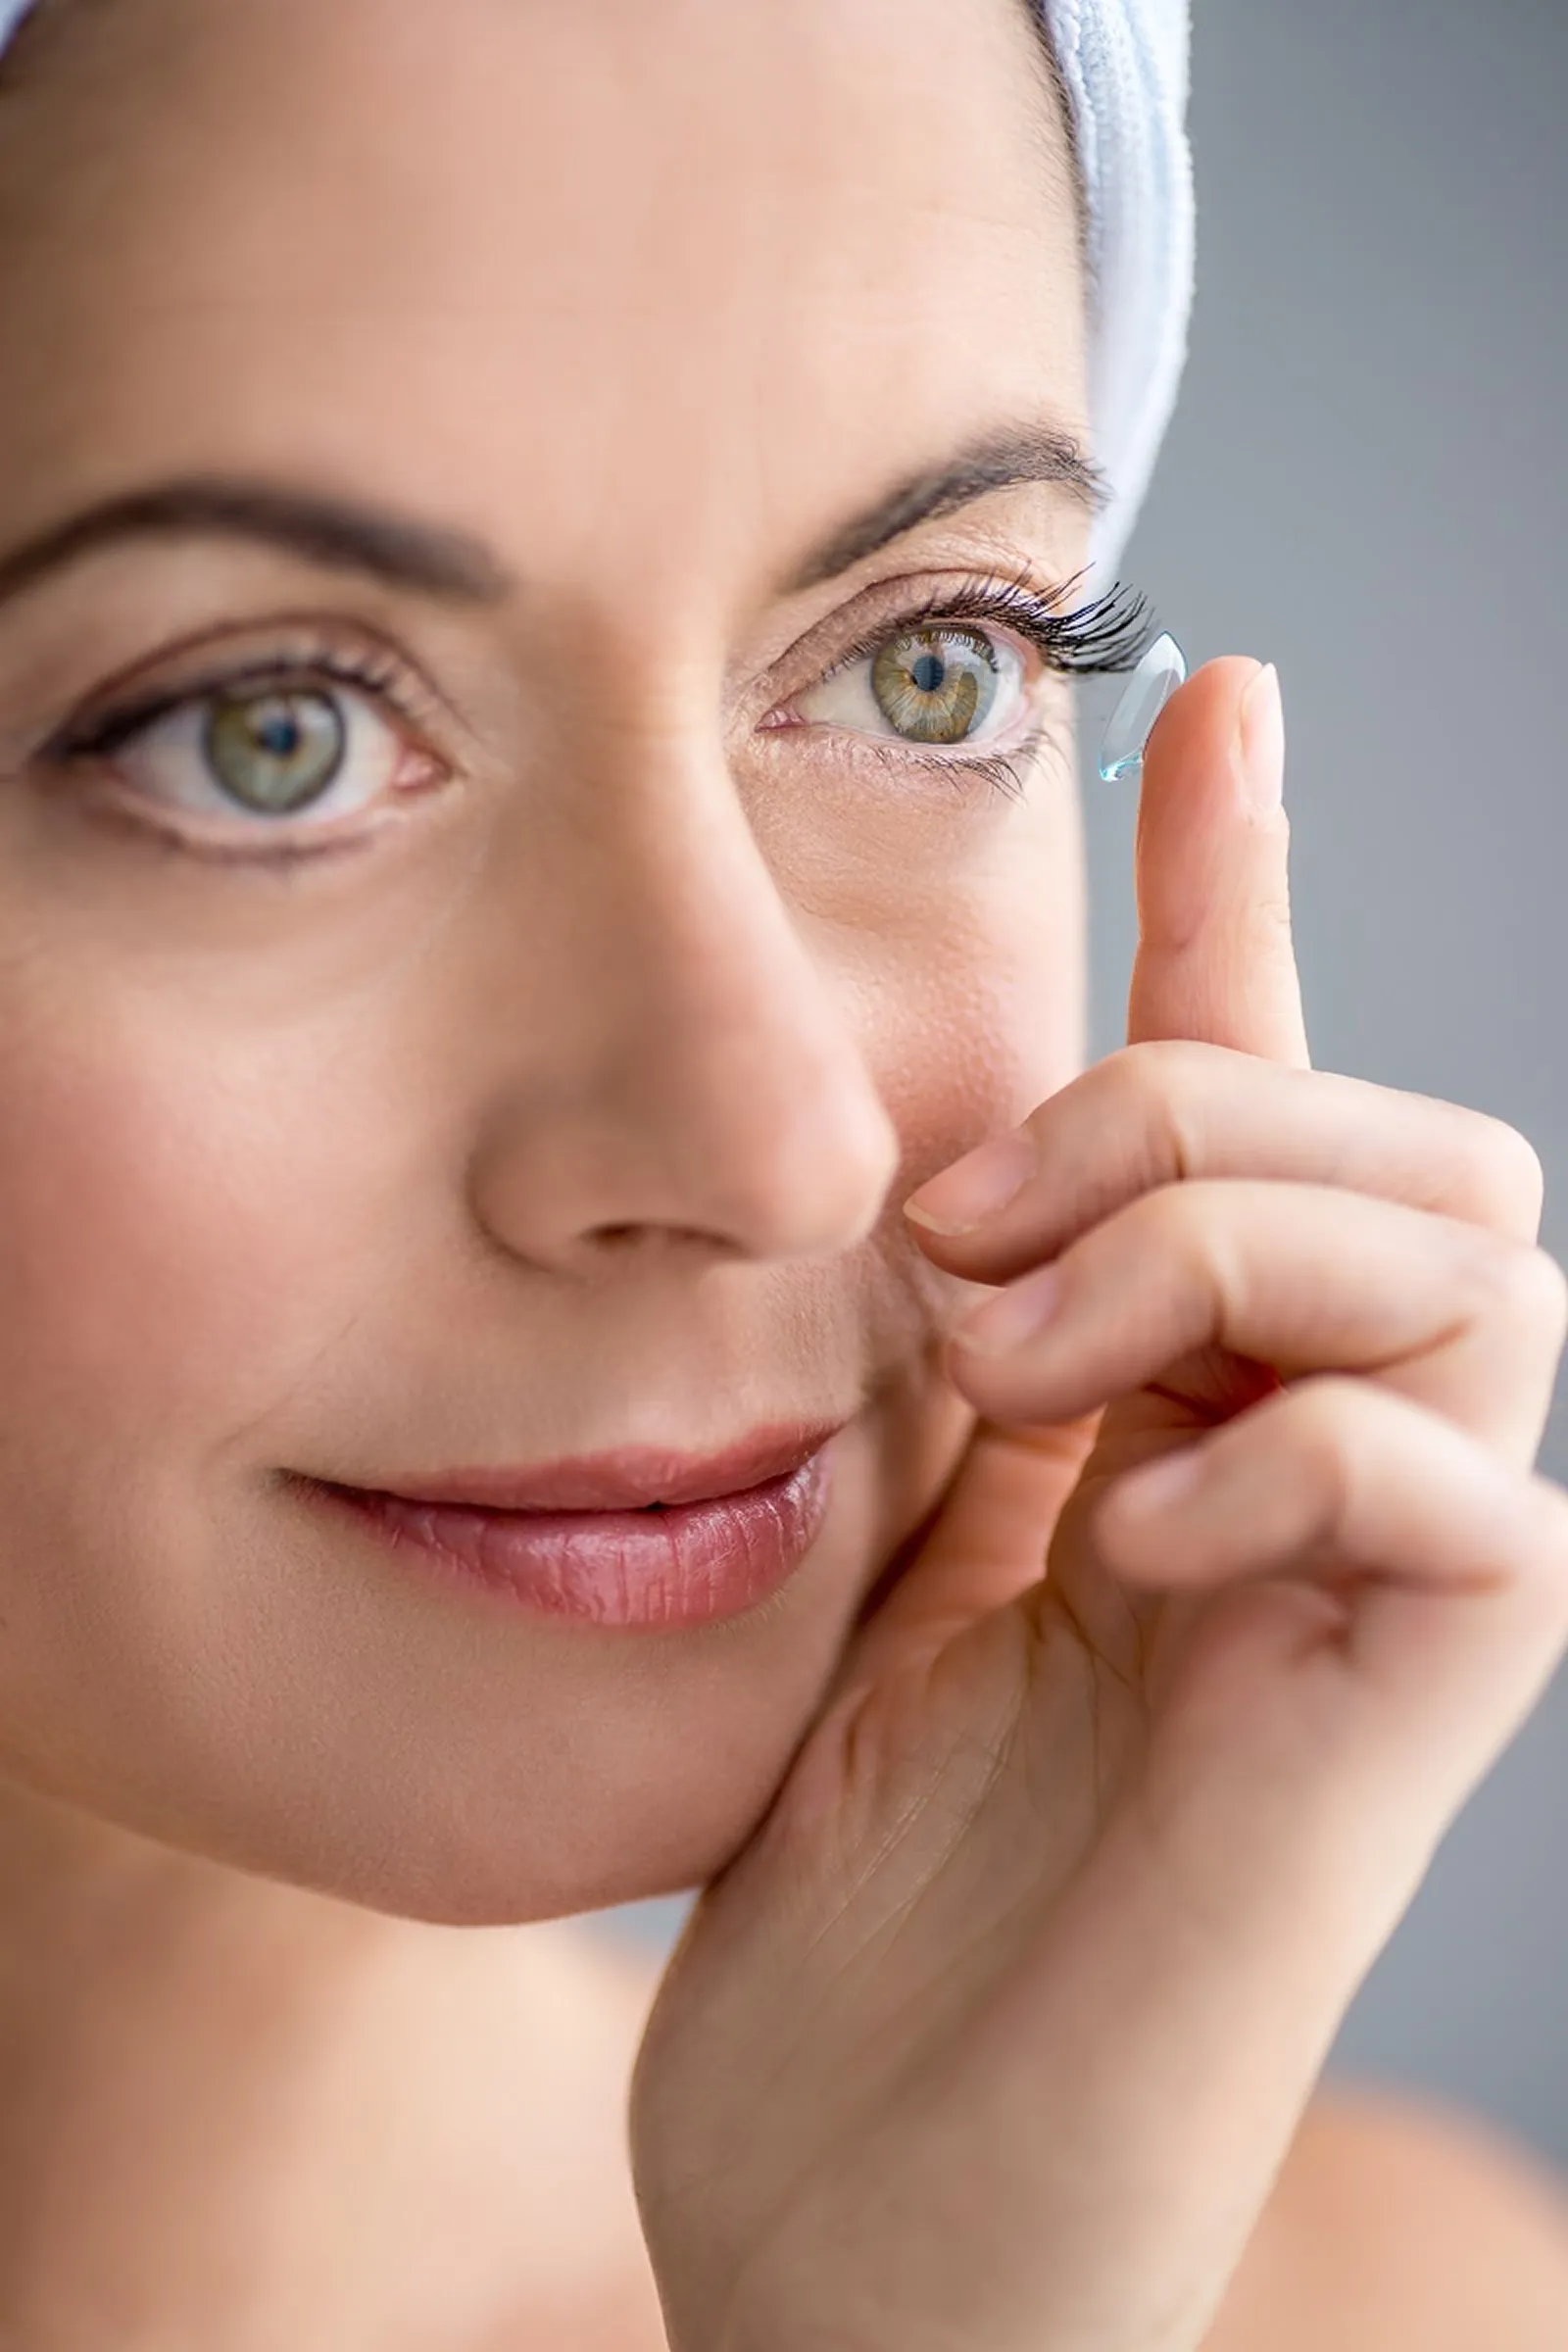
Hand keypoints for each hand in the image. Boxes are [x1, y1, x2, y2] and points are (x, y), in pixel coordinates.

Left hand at [628, 659, 1567, 2351]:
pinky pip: (1464, 1484)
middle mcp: (1324, 1466)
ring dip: (1226, 1252)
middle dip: (1195, 1114)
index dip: (1240, 879)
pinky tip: (1130, 1537)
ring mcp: (1390, 1589)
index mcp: (1184, 1400)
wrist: (869, 2192)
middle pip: (1417, 1134)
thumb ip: (964, 1348)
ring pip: (1471, 1253)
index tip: (1220, 694)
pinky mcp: (1420, 1721)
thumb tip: (946, 1159)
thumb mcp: (880, 1533)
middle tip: (980, 1265)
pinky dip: (1284, 1452)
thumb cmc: (853, 1879)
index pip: (1256, 1085)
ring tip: (1037, 1385)